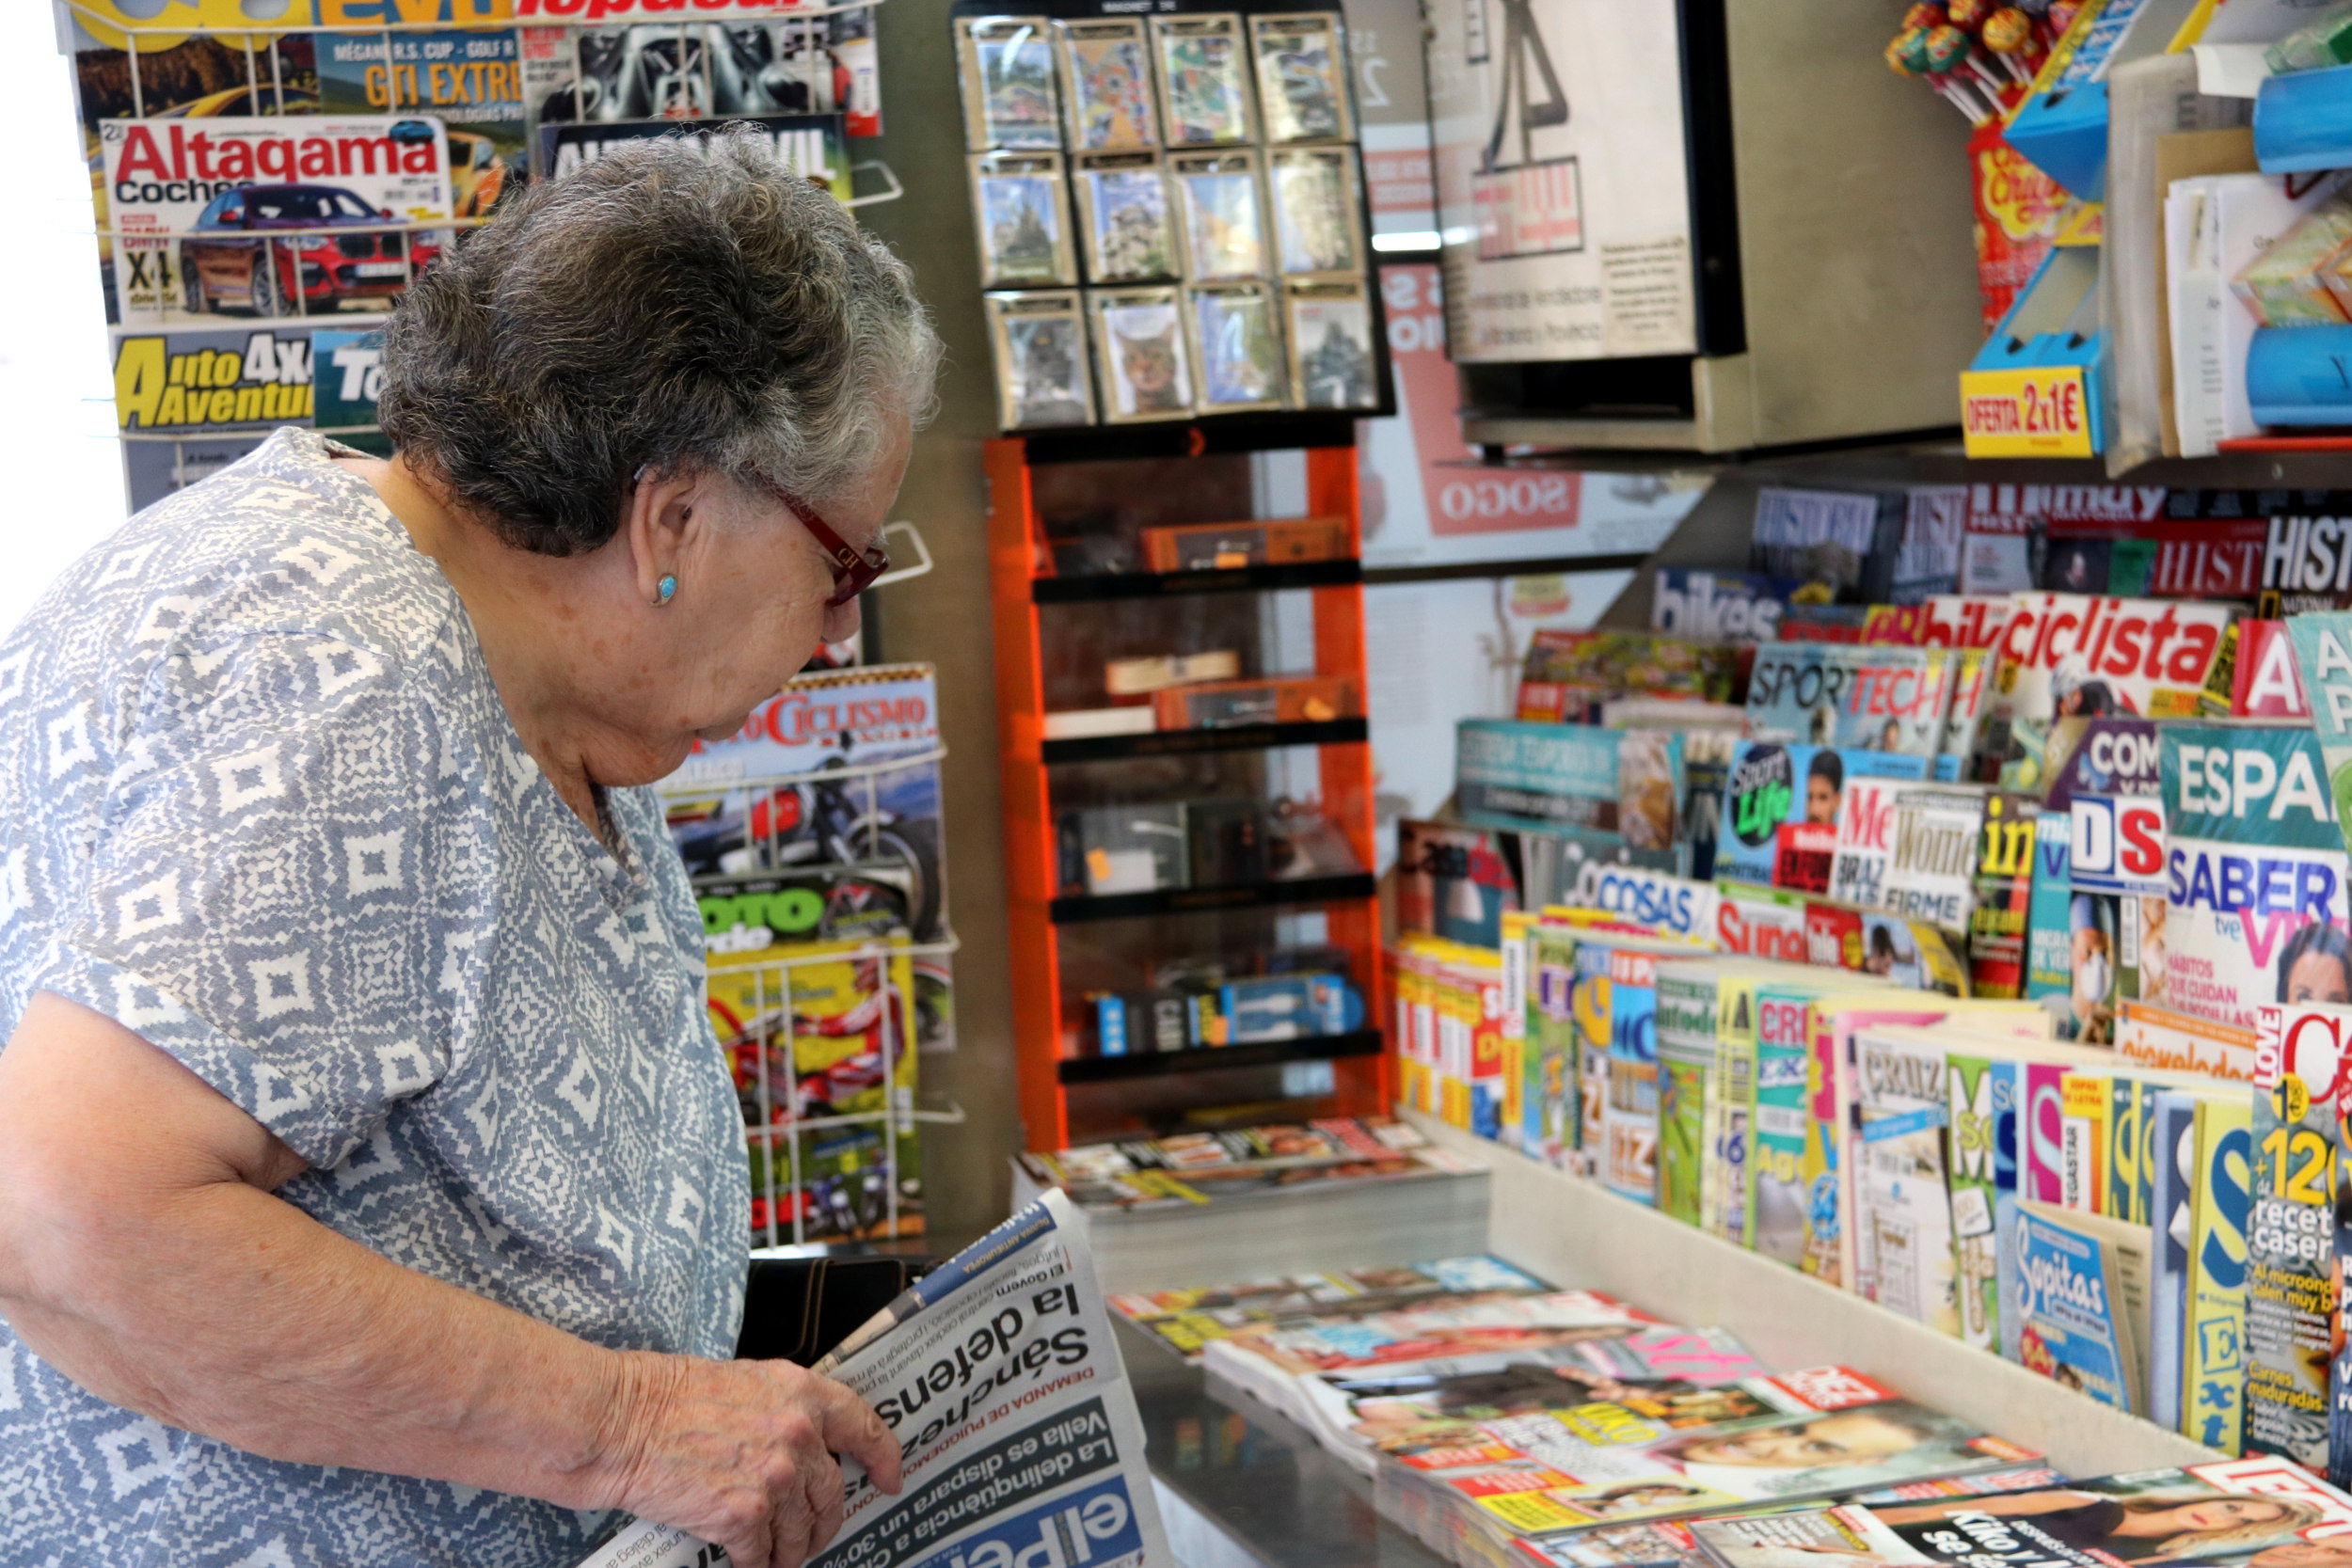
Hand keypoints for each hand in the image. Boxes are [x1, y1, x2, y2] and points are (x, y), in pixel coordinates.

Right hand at [596, 1351, 904, 1567]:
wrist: (619, 1422)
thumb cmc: (666, 1397)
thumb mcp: (744, 1382)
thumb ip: (782, 1410)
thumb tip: (804, 1443)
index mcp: (801, 1393)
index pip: (864, 1427)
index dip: (884, 1457)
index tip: (890, 1477)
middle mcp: (797, 1434)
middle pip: (832, 1493)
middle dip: (824, 1521)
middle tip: (814, 1533)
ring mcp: (775, 1477)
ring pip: (802, 1532)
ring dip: (792, 1550)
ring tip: (776, 1555)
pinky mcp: (744, 1516)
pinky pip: (762, 1555)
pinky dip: (756, 1564)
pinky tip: (745, 1561)